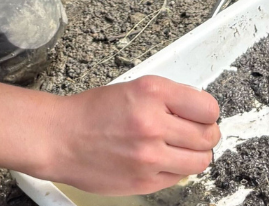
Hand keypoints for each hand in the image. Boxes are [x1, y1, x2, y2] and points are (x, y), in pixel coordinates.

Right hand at [47, 76, 220, 194]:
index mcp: (152, 93)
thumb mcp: (134, 88)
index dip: (208, 113)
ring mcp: (149, 156)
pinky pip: (178, 177)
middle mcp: (153, 123)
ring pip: (200, 161)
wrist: (59, 138)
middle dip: (206, 135)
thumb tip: (199, 112)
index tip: (203, 116)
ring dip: (195, 155)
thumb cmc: (91, 113)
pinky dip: (175, 169)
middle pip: (208, 136)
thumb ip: (168, 99)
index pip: (208, 108)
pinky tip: (160, 160)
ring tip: (180, 149)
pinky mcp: (144, 181)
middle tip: (196, 133)